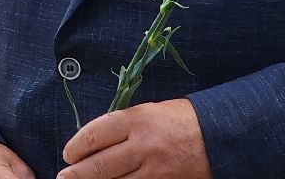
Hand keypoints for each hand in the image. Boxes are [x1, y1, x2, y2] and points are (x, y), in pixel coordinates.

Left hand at [58, 99, 209, 178]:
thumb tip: (94, 142)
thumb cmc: (180, 120)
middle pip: (102, 164)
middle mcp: (144, 145)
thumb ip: (123, 126)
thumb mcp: (149, 111)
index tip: (68, 154)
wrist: (220, 136)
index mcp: (137, 120)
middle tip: (63, 178)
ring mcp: (157, 170)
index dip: (77, 146)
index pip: (96, 134)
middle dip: (78, 174)